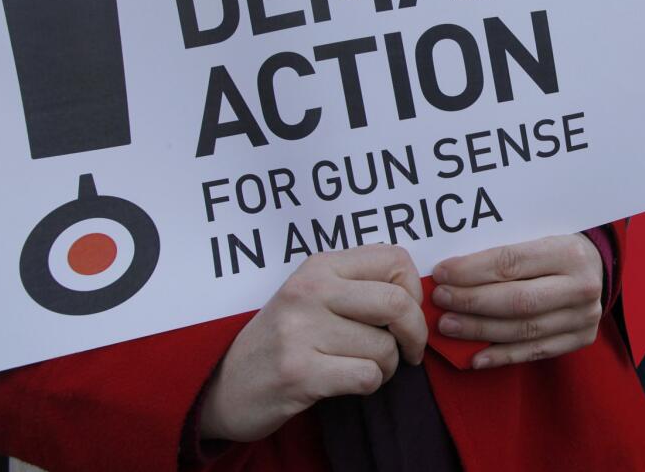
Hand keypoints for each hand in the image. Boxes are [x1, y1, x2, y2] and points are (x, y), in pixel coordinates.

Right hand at [200, 246, 426, 441]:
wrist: (225, 385)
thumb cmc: (286, 339)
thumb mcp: (315, 296)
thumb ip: (359, 285)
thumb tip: (419, 294)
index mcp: (319, 267)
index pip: (395, 260)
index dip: (414, 291)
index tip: (406, 314)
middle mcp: (309, 291)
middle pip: (397, 302)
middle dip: (415, 333)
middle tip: (409, 350)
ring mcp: (300, 331)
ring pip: (385, 347)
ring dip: (388, 366)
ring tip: (365, 367)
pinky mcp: (298, 372)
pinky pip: (367, 376)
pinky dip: (371, 384)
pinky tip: (350, 382)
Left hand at [431, 234, 602, 368]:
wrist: (597, 267)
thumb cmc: (554, 248)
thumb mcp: (538, 235)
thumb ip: (504, 250)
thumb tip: (452, 268)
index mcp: (569, 252)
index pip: (512, 262)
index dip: (472, 270)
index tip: (442, 273)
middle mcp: (582, 286)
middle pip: (517, 300)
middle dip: (472, 302)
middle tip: (441, 300)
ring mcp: (584, 316)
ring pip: (523, 329)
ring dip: (480, 331)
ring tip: (448, 326)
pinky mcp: (581, 338)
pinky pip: (535, 352)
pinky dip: (502, 356)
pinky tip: (474, 357)